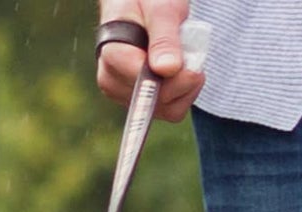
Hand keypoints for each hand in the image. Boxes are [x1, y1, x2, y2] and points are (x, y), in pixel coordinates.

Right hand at [95, 0, 204, 121]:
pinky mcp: (141, 103)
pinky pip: (172, 110)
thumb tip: (167, 69)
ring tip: (185, 58)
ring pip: (169, 110)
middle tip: (188, 49)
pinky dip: (185, 92)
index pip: (145, 83)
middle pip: (159, 101)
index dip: (174, 75)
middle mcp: (113, 82)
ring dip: (187, 87)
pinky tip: (182, 71)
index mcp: (112, 57)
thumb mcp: (158, 9)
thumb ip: (163, 38)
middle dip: (183, 78)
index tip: (190, 54)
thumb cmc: (146, 0)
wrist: (140, 7)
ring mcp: (125, 96)